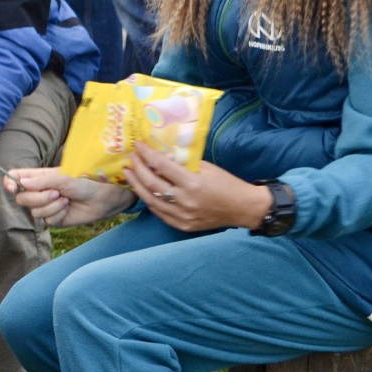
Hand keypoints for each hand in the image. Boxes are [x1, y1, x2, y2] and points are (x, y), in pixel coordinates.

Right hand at [3, 168, 134, 226]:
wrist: (102, 198)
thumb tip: (22, 183)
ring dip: (52, 206)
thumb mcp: (63, 178)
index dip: (9, 182)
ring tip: (66, 199)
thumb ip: (41, 181)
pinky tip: (68, 208)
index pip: (16, 178)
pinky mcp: (54, 219)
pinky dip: (58, 214)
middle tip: (55, 193)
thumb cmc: (84, 182)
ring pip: (34, 212)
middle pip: (22, 199)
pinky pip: (47, 220)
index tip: (12, 187)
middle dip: (37, 198)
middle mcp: (39, 192)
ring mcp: (46, 206)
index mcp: (38, 177)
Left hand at [122, 142, 272, 231]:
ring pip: (151, 200)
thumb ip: (183, 163)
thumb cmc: (226, 183)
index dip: (147, 154)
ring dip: (137, 185)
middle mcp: (184, 201)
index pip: (162, 166)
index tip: (138, 145)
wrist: (243, 208)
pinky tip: (143, 190)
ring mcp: (182, 216)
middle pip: (151, 184)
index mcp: (192, 183)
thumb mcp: (206, 167)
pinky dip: (149, 200)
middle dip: (137, 169)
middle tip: (130, 159)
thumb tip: (160, 156)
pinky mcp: (182, 225)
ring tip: (129, 173)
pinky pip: (159, 213)